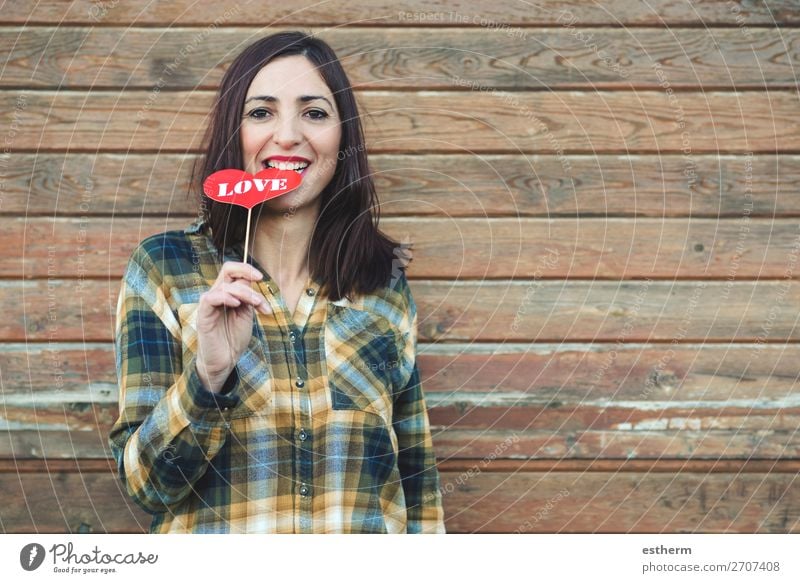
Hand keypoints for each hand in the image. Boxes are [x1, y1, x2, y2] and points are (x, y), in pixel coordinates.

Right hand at [195, 261, 270, 392]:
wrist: (226, 360)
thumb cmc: (234, 338)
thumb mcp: (246, 314)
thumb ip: (248, 299)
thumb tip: (252, 282)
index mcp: (228, 293)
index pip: (234, 271)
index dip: (247, 269)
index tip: (261, 278)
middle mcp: (217, 294)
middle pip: (227, 269)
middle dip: (246, 271)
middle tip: (260, 281)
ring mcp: (209, 303)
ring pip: (226, 285)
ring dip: (246, 293)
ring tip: (257, 305)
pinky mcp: (203, 314)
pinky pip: (211, 298)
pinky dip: (226, 297)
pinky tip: (237, 305)